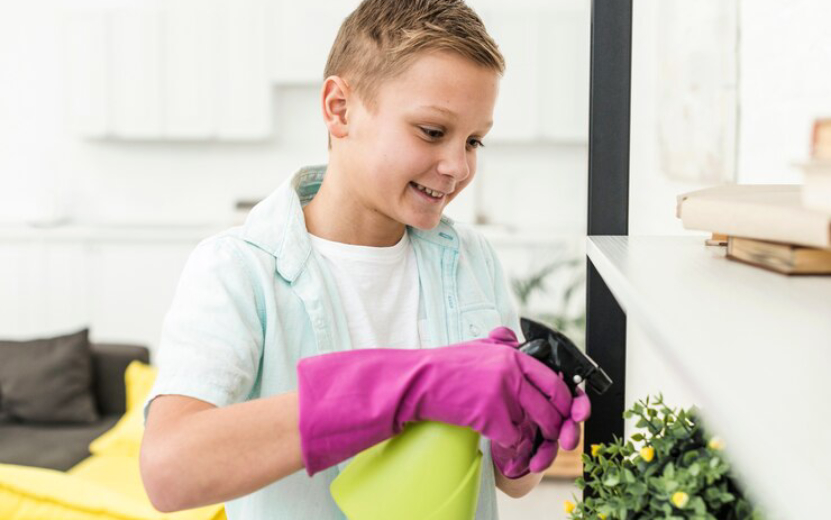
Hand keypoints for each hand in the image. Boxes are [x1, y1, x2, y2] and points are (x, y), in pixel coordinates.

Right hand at [297, 326, 573, 474]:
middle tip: (552, 434)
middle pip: (552, 405)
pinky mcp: (492, 416)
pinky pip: (515, 438)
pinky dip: (511, 445)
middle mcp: (512, 372)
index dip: (565, 399)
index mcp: (512, 355)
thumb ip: (498, 342)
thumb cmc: (443, 366)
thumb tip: (512, 335)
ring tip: (525, 440)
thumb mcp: (475, 345)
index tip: (564, 410)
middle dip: (556, 425)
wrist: (418, 381)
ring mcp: (504, 394)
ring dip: (534, 438)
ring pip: (535, 425)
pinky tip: (500, 441)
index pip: (553, 379)